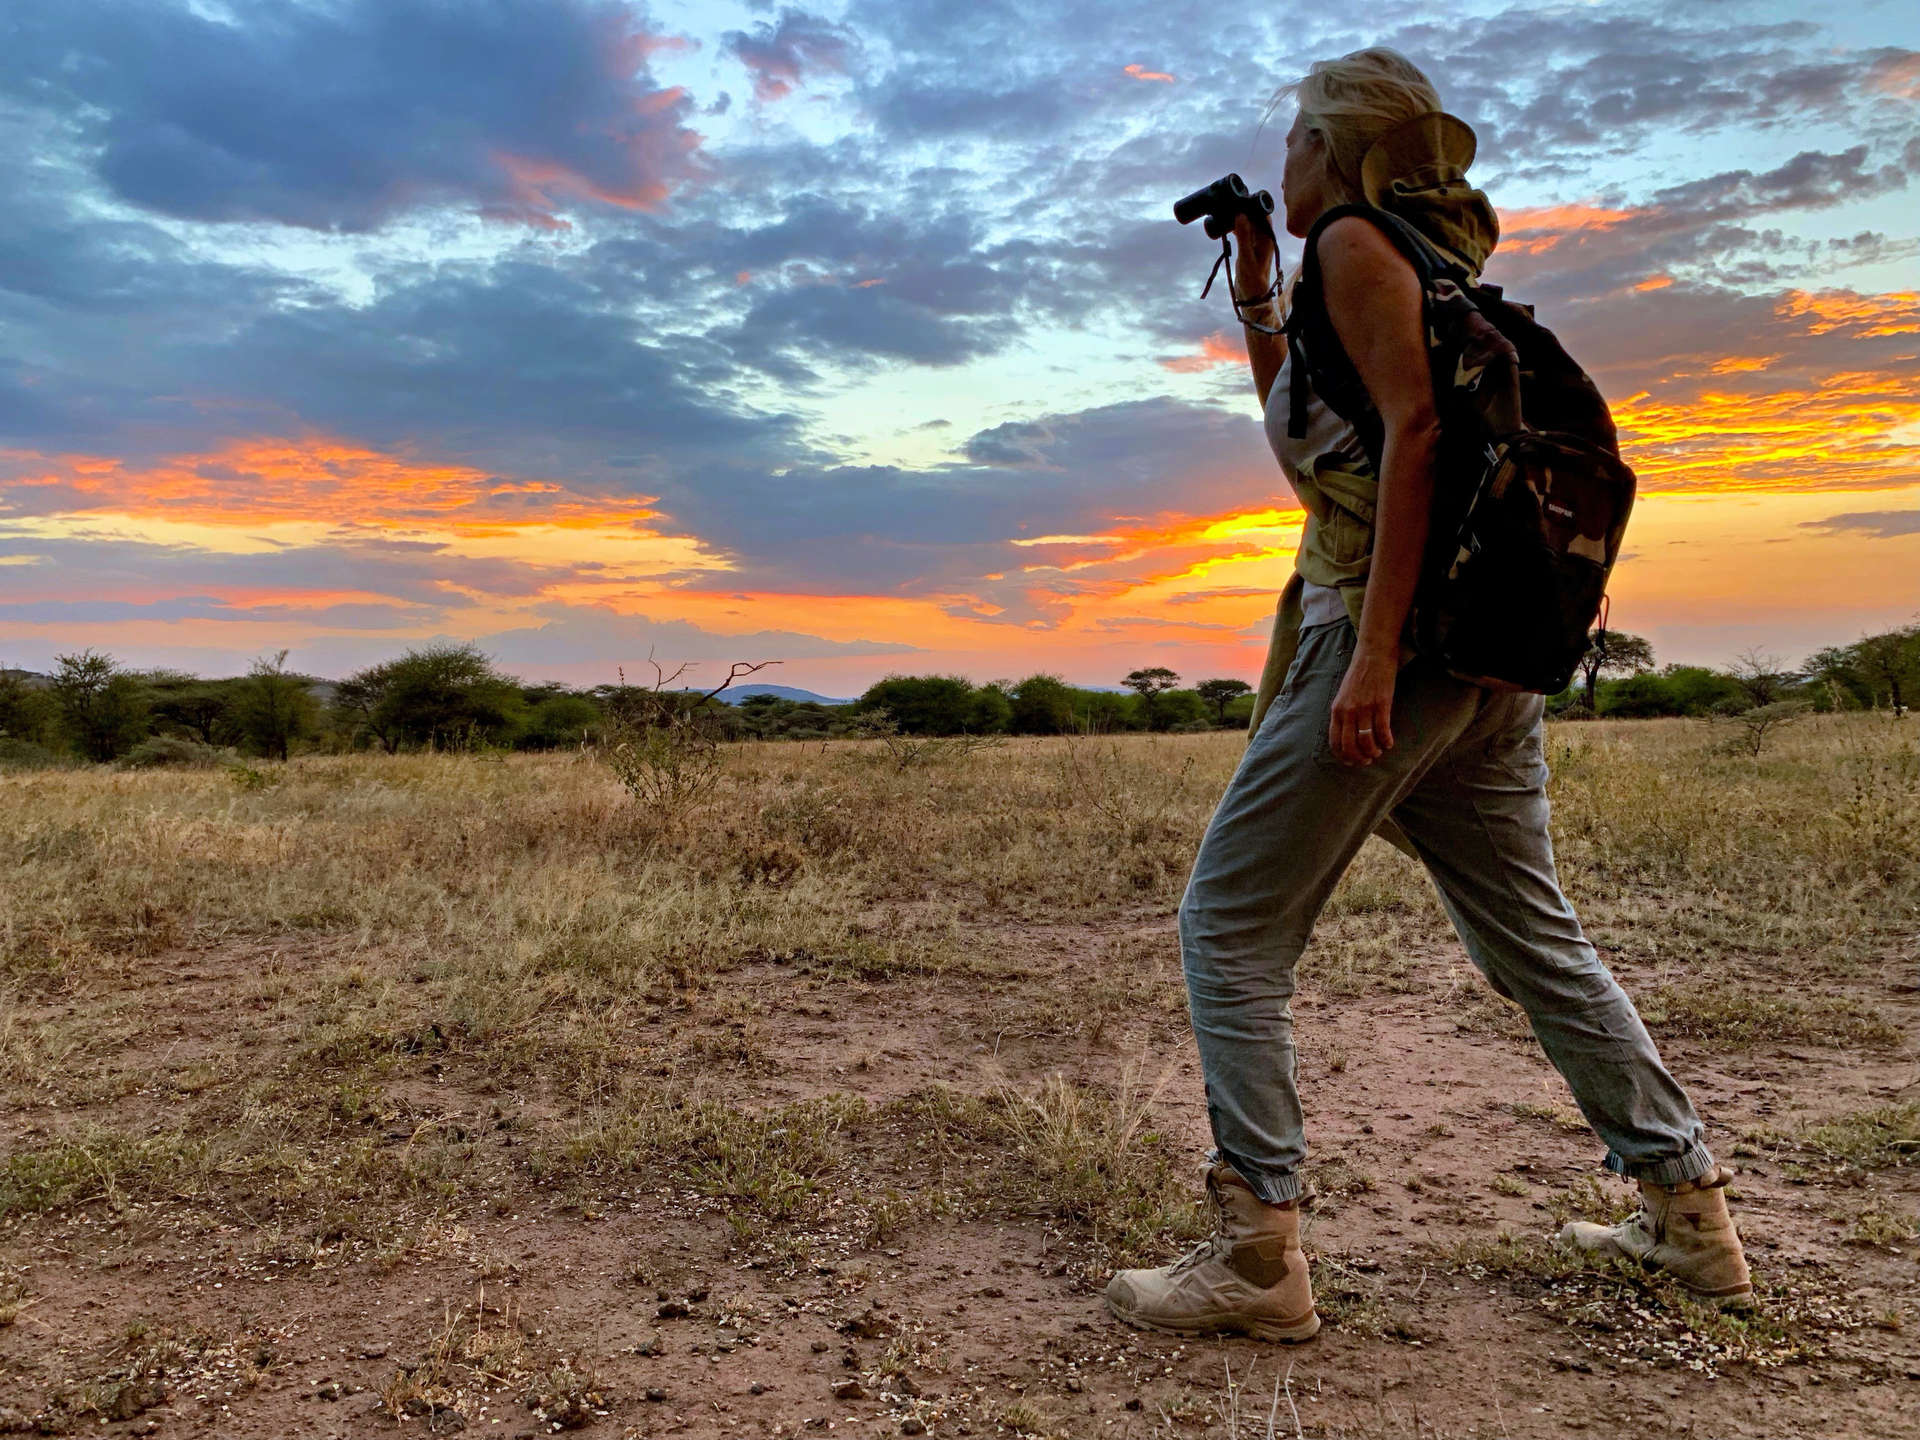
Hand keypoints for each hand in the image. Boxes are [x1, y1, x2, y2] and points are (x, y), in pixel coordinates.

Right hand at [1231, 209, 1276, 302]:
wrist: (1252, 298)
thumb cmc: (1252, 280)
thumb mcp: (1246, 258)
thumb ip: (1244, 236)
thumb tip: (1241, 214)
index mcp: (1267, 238)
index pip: (1262, 213)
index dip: (1252, 203)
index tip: (1239, 196)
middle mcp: (1263, 238)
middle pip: (1254, 216)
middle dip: (1243, 208)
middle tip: (1228, 200)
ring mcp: (1255, 242)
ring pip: (1247, 223)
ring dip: (1237, 217)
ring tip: (1224, 210)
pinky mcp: (1247, 248)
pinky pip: (1241, 232)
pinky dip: (1234, 227)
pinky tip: (1225, 224)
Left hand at [1328, 641, 1398, 765]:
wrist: (1373, 654)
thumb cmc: (1359, 674)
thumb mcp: (1344, 695)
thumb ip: (1344, 713)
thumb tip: (1348, 734)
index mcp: (1337, 710)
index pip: (1335, 741)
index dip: (1343, 756)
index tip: (1351, 762)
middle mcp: (1348, 711)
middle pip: (1350, 745)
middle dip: (1359, 758)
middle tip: (1368, 761)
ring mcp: (1365, 707)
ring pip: (1366, 741)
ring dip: (1374, 751)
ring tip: (1379, 751)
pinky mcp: (1381, 703)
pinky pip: (1382, 729)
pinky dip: (1386, 740)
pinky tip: (1389, 743)